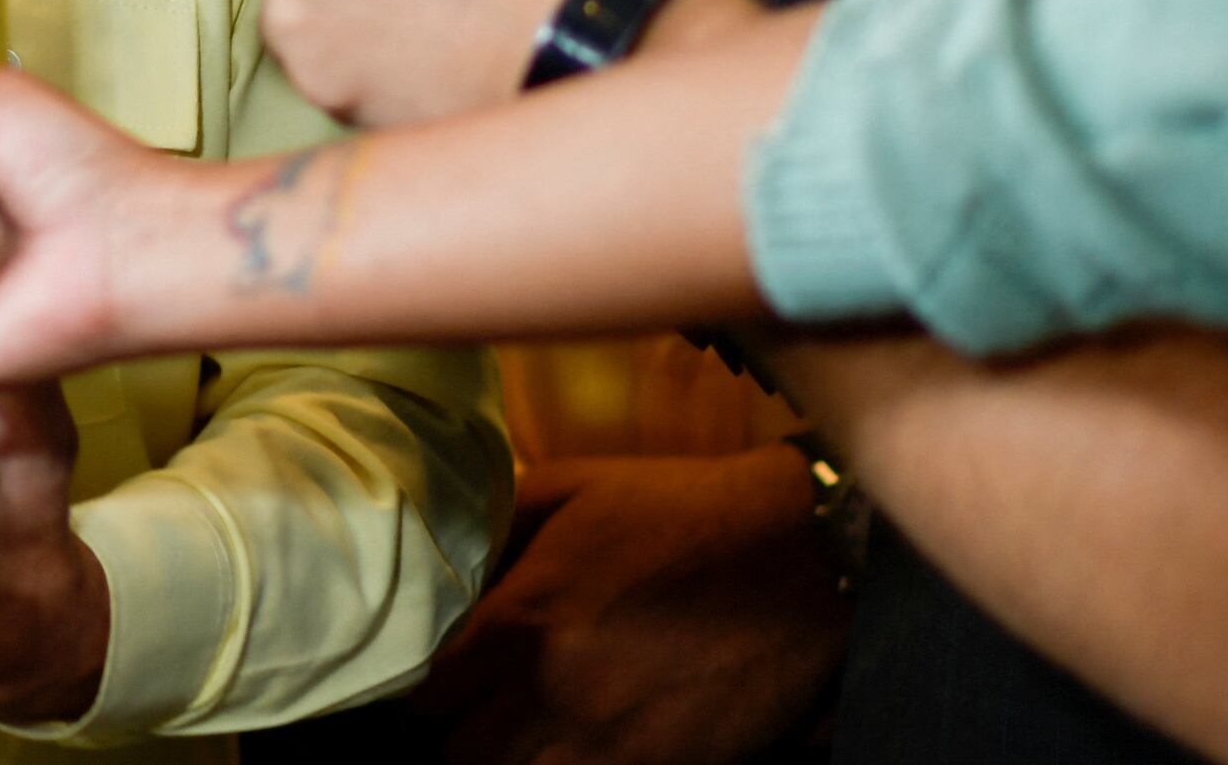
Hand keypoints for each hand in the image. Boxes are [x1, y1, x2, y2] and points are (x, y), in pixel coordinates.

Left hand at [411, 450, 847, 764]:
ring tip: (530, 728)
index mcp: (522, 622)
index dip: (428, 686)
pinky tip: (582, 742)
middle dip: (463, 730)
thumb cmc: (679, 511)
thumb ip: (493, 531)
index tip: (444, 672)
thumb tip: (445, 567)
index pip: (427, 693)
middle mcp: (556, 696)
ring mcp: (615, 746)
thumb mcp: (568, 489)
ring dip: (512, 758)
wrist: (800, 555)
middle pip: (463, 755)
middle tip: (483, 704)